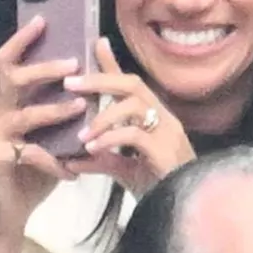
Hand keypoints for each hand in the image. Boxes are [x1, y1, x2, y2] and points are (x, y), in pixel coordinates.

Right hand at [0, 17, 88, 247]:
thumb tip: (88, 86)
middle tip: (73, 63)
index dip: (23, 40)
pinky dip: (55, 161)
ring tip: (81, 108)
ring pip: (24, 115)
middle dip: (44, 69)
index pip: (8, 63)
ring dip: (55, 110)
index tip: (44, 19)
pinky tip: (73, 171)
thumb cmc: (29, 172)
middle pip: (12, 79)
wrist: (6, 213)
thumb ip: (58, 113)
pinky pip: (30, 154)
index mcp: (8, 104)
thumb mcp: (47, 138)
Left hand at [63, 39, 194, 196]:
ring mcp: (168, 132)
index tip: (96, 42)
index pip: (131, 84)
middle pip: (132, 84)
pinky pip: (135, 134)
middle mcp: (163, 118)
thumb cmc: (158, 187)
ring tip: (81, 134)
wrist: (181, 210)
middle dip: (100, 79)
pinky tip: (92, 149)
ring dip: (103, 116)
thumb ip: (100, 161)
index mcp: (154, 117)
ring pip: (134, 105)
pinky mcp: (166, 150)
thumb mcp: (123, 171)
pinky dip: (110, 139)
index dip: (113, 64)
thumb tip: (70, 160)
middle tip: (71, 83)